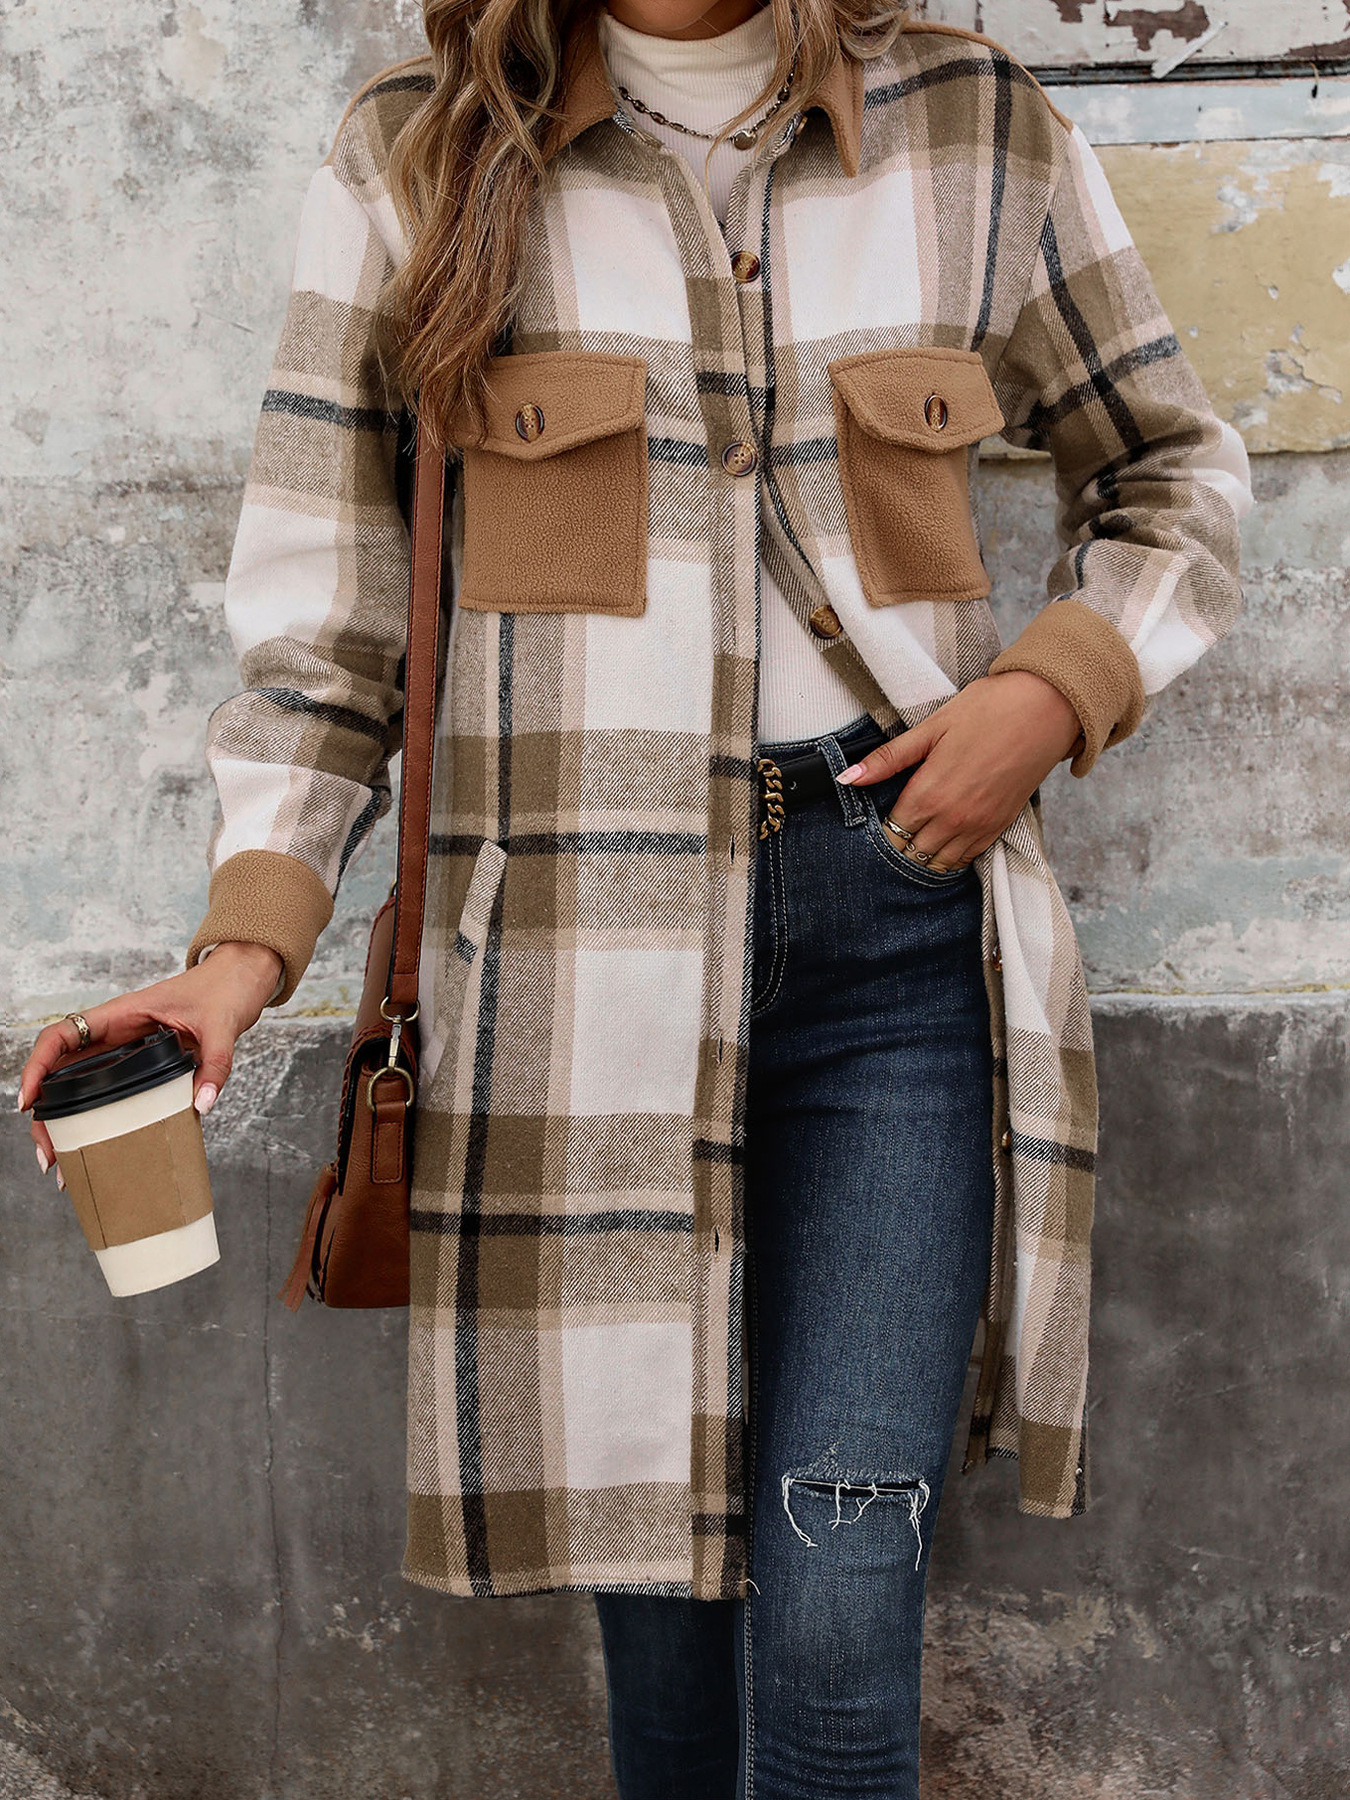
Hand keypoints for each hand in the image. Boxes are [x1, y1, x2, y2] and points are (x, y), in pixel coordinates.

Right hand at [17, 942, 283, 1185]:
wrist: (241, 981)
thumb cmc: (224, 990)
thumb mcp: (222, 1026)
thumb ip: (214, 1063)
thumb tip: (201, 1104)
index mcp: (121, 1014)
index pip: (62, 1036)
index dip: (38, 1066)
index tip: (29, 1102)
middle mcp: (115, 1033)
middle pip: (61, 1072)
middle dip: (47, 1114)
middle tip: (49, 1155)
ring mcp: (126, 1050)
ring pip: (80, 1086)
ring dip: (66, 1122)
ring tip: (64, 1163)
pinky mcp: (142, 1064)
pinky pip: (110, 1091)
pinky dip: (98, 1118)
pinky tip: (97, 1148)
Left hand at [836, 671, 1082, 872]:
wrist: (1045, 709)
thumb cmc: (986, 710)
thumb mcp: (931, 728)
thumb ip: (888, 759)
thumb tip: (847, 778)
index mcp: (929, 794)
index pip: (891, 832)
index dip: (881, 828)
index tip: (877, 818)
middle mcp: (952, 819)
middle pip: (911, 852)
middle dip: (899, 843)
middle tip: (894, 830)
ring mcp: (978, 826)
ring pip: (938, 862)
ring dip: (923, 854)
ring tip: (915, 838)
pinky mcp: (1000, 827)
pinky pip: (967, 858)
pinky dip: (950, 856)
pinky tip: (942, 843)